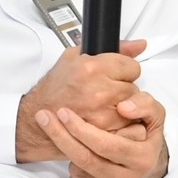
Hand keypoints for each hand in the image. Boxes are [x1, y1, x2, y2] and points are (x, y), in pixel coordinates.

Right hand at [16, 39, 147, 162]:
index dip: (124, 71)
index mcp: (92, 67)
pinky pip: (127, 126)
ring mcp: (102, 114)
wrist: (37, 119)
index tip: (116, 76)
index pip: (132, 67)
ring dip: (123, 108)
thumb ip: (113, 48)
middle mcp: (99, 90)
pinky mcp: (104, 133)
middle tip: (107, 92)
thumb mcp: (76, 57)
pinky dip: (119, 124)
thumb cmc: (55, 89)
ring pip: (132, 108)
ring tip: (105, 107)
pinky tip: (105, 120)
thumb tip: (140, 45)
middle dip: (123, 90)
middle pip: (133, 88)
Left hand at [36, 90, 168, 177]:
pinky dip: (72, 165)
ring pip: (79, 170)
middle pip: (86, 159)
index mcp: (142, 159)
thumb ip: (144, 105)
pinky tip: (74, 150)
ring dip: (67, 149)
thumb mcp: (154, 118)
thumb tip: (123, 107)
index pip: (105, 144)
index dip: (81, 128)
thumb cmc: (147, 138)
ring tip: (62, 131)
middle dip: (61, 136)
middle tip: (44, 117)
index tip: (63, 112)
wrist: (147, 168)